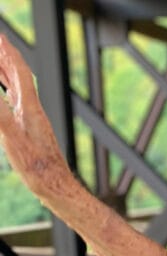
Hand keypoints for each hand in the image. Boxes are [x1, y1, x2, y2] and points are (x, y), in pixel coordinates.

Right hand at [0, 36, 74, 202]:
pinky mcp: (32, 132)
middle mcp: (33, 111)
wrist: (57, 188)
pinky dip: (7, 92)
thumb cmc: (37, 169)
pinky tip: (5, 96)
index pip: (18, 71)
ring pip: (17, 89)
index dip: (7, 51)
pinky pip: (16, 104)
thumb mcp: (13, 141)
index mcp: (30, 109)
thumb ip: (0, 116)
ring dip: (5, 72)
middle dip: (4, 56)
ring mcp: (33, 121)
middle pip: (18, 76)